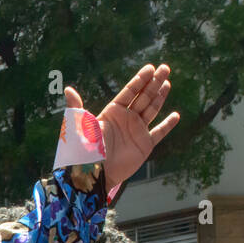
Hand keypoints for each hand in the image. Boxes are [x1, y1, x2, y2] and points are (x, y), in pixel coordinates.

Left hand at [65, 65, 178, 185]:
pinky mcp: (144, 145)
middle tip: (165, 68)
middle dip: (154, 83)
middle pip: (143, 97)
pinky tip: (175, 115)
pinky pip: (159, 133)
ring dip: (160, 97)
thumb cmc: (83, 151)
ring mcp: (136, 132)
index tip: (150, 67)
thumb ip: (76, 107)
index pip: (129, 92)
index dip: (139, 80)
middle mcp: (125, 120)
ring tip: (167, 83)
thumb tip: (67, 89)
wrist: (93, 175)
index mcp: (112, 113)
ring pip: (151, 110)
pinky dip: (167, 125)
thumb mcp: (78, 127)